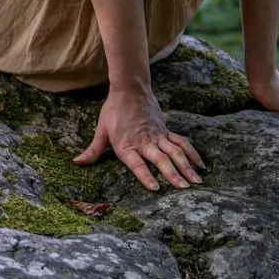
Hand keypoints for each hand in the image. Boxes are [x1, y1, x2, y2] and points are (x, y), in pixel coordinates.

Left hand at [76, 87, 204, 190]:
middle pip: (160, 159)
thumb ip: (93, 150)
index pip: (137, 164)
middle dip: (173, 174)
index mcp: (126, 145)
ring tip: (197, 182)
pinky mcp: (166, 130)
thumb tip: (77, 162)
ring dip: (187, 167)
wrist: (129, 89)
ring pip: (175, 152)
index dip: (145, 176)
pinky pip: (182, 143)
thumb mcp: (101, 130)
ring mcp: (158, 136)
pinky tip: (201, 166)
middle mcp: (144, 142)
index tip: (156, 188)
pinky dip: (192, 154)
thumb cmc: (113, 111)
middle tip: (184, 189)